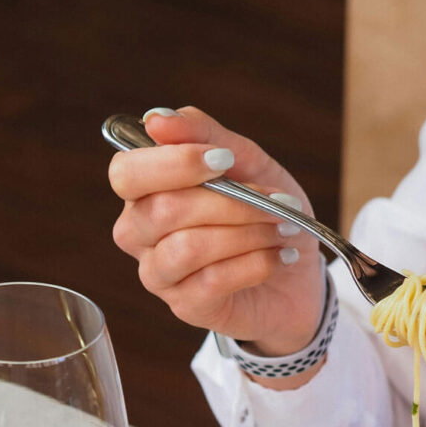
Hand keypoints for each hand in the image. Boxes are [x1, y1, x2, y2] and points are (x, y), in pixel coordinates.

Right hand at [108, 106, 324, 365]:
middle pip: (162, 210)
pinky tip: (281, 257)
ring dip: (247, 233)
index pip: (128, 172)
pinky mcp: (186, 307)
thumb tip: (158, 119)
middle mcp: (140, 232)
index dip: (174, 163)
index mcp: (145, 190)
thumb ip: (208, 137)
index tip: (225, 160)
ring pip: (188, 247)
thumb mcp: (250, 166)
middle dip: (229, 202)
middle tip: (277, 201)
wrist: (297, 278)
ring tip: (284, 229)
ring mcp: (159, 273)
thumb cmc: (266, 214)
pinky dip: (256, 264)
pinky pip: (213, 281)